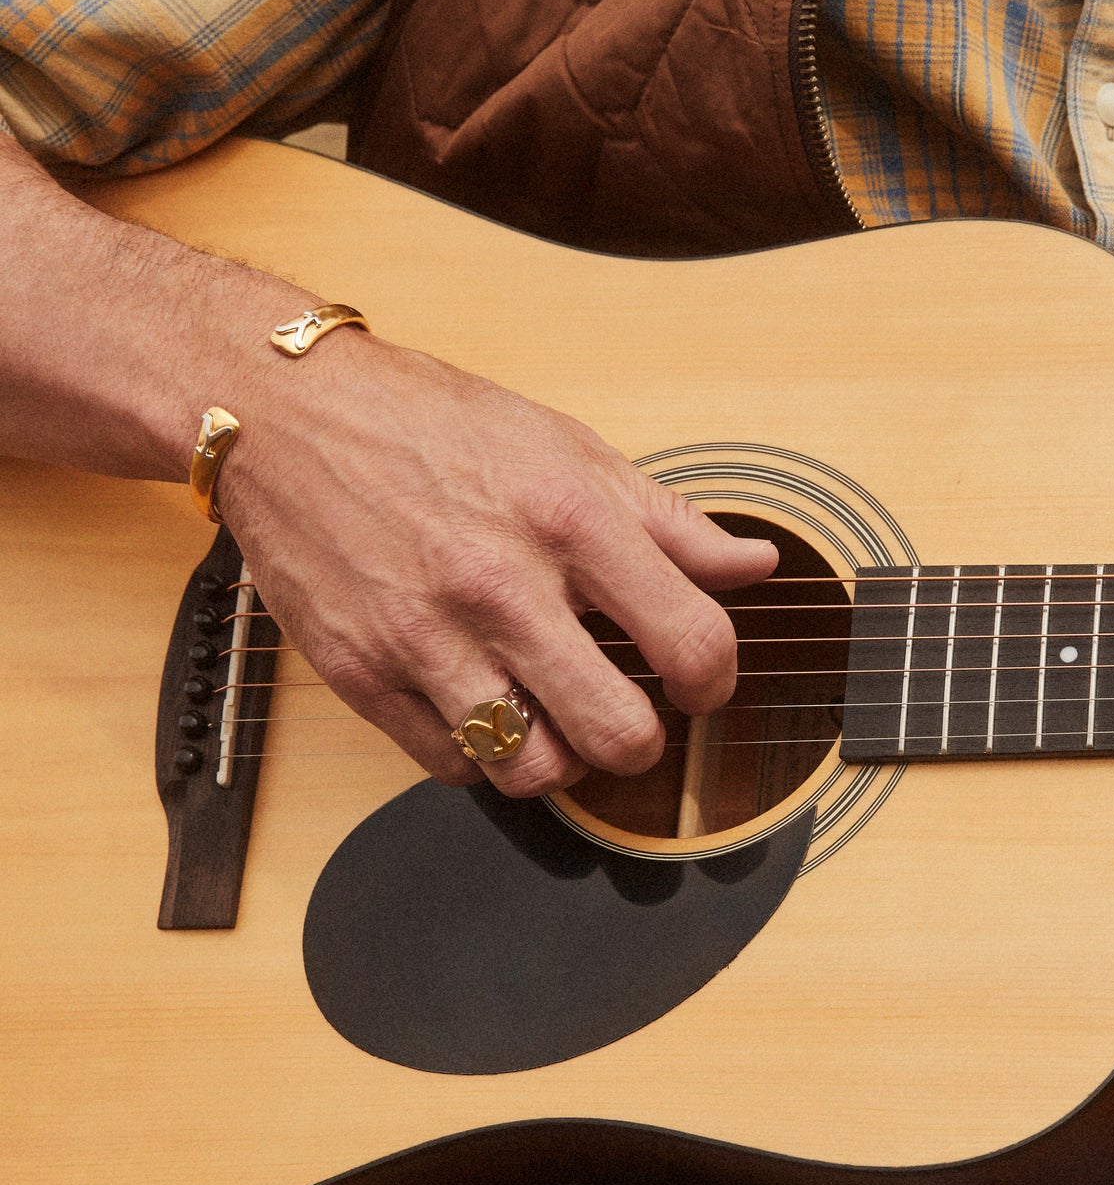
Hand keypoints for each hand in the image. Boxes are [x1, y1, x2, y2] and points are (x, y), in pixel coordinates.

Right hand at [221, 332, 776, 795]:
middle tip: (630, 717)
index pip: (691, 641)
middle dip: (642, 742)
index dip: (716, 682)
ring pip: (532, 770)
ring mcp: (426, 636)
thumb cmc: (433, 426)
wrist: (285, 414)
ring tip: (552, 716)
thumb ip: (670, 520)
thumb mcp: (567, 448)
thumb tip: (756, 565)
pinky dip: (481, 755)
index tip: (701, 684)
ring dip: (559, 758)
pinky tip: (484, 707)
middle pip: (618, 733)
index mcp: (569, 518)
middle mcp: (500, 584)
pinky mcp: (363, 673)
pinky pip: (451, 767)